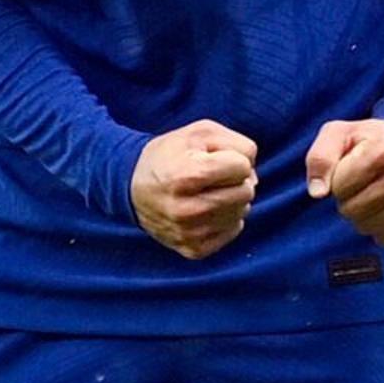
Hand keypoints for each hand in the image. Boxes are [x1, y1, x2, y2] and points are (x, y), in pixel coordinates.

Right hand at [133, 121, 258, 260]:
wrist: (131, 187)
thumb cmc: (171, 155)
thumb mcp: (200, 132)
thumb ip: (237, 144)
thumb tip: (252, 175)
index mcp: (186, 175)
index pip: (242, 167)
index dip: (233, 158)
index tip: (213, 159)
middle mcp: (187, 209)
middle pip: (246, 192)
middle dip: (236, 180)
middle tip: (213, 176)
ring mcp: (190, 233)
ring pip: (242, 212)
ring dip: (232, 199)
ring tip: (208, 191)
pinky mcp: (193, 250)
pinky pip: (233, 231)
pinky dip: (226, 218)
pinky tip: (206, 209)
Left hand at [307, 118, 383, 246]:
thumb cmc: (365, 141)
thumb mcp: (337, 135)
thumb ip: (320, 158)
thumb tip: (317, 192)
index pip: (341, 187)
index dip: (336, 183)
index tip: (345, 172)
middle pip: (357, 210)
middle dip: (348, 203)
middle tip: (355, 190)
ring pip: (376, 227)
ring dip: (364, 220)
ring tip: (369, 201)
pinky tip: (383, 215)